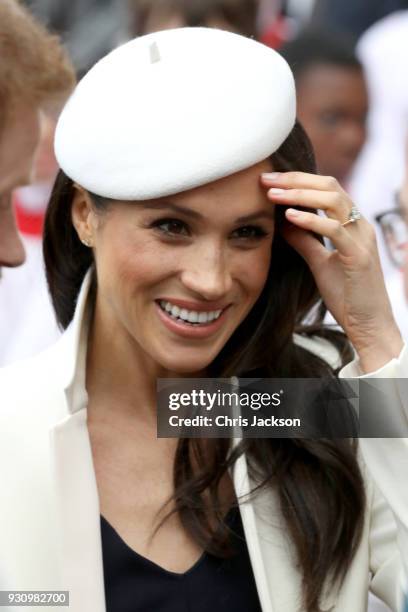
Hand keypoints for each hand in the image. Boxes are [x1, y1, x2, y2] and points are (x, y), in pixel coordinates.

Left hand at [261, 171, 402, 372]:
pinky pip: (335, 230)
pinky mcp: (359, 257)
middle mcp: (360, 226)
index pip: (326, 189)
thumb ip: (305, 240)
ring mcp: (362, 240)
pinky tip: (288, 216)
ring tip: (272, 194)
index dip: (297, 181)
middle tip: (265, 178)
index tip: (268, 180)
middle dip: (295, 179)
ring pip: (334, 201)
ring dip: (299, 194)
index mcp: (352, 225)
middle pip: (329, 186)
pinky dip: (310, 220)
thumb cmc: (347, 296)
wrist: (369, 327)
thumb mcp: (319, 263)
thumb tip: (284, 221)